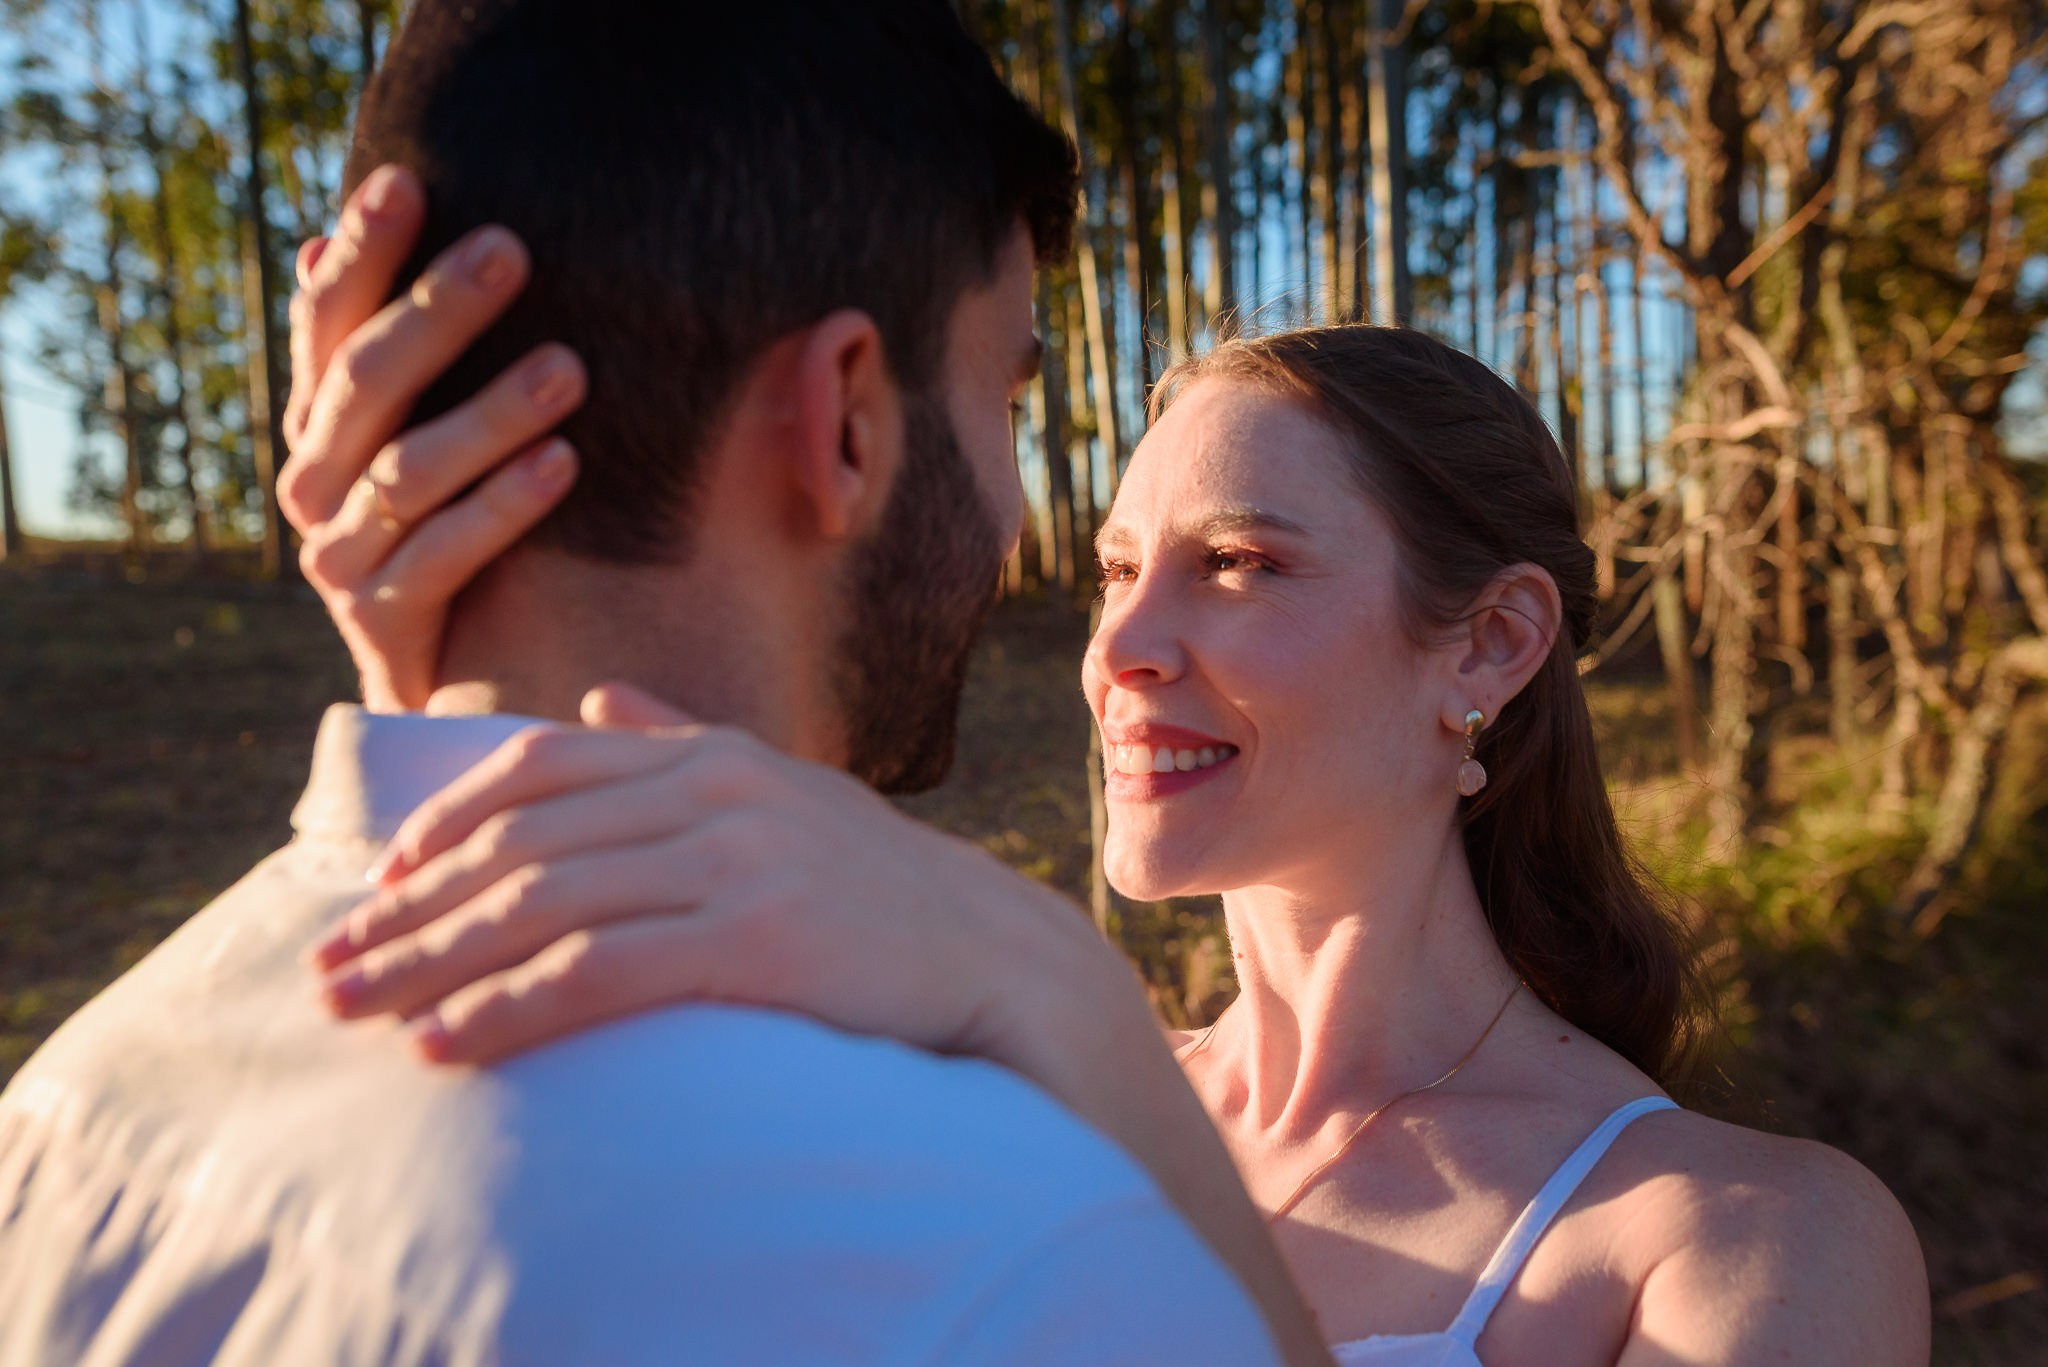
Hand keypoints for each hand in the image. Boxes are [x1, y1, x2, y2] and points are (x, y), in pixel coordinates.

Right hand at [279, 163, 587, 711]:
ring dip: (489, 413)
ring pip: (407, 468)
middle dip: (437, 311)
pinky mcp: (378, 620)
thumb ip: (401, 353)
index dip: (363, 250)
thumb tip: (323, 237)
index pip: (330, 318)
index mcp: (323, 419)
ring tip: (570, 370)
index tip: (405, 179)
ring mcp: (338, 553)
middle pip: (367, 379)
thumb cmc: (460, 529)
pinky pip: (441, 556)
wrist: (444, 681)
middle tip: (513, 250)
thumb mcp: (434, 433)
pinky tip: (564, 464)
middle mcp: (314, 478)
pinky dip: (502, 508)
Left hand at [308, 684, 1114, 1068]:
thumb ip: (683, 746)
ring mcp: (736, 860)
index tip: (381, 886)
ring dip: (433, 964)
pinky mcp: (757, 938)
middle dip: (409, 912)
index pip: (540, 770)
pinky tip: (450, 1043)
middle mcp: (712, 792)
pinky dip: (510, 1009)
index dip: (444, 824)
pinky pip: (601, 971)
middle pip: (520, 845)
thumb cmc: (879, 888)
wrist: (993, 955)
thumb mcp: (783, 794)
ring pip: (543, 906)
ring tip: (359, 1012)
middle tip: (328, 970)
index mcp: (709, 755)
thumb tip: (601, 707)